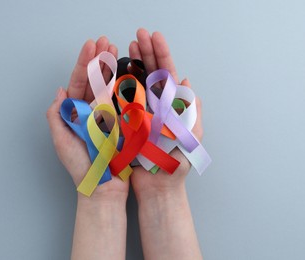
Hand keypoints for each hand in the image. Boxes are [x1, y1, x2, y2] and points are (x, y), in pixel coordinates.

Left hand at [47, 36, 128, 200]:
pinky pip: (123, 101)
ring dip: (112, 67)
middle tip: (105, 41)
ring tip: (116, 49)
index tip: (90, 46)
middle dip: (99, 59)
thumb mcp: (62, 141)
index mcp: (75, 114)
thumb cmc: (81, 167)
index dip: (84, 63)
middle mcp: (90, 112)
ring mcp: (107, 116)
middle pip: (94, 80)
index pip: (79, 83)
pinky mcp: (122, 123)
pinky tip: (128, 70)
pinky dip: (125, 85)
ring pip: (109, 87)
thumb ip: (57, 116)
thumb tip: (59, 92)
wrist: (103, 187)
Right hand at [128, 28, 203, 199]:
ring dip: (132, 63)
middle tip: (138, 34)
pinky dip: (117, 83)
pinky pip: (121, 100)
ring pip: (135, 82)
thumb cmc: (176, 164)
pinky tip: (113, 71)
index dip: (161, 54)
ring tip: (125, 46)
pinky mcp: (127, 122)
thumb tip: (187, 81)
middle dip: (145, 51)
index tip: (153, 37)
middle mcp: (157, 105)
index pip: (167, 73)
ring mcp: (141, 112)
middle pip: (151, 73)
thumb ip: (191, 110)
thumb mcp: (191, 136)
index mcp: (173, 104)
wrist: (158, 187)